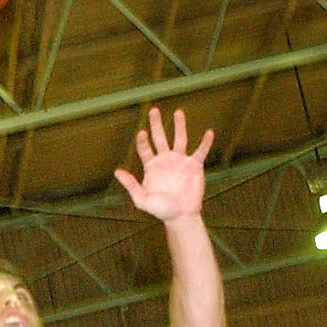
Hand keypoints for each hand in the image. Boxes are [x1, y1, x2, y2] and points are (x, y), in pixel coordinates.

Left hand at [114, 107, 213, 223]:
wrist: (181, 216)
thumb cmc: (160, 210)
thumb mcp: (142, 199)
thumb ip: (131, 185)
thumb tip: (117, 172)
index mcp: (152, 167)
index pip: (145, 149)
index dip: (142, 141)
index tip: (142, 133)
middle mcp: (166, 160)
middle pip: (160, 138)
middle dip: (156, 124)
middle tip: (153, 110)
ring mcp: (180, 161)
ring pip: (180, 139)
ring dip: (179, 126)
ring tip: (178, 112)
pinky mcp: (195, 165)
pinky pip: (201, 151)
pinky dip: (205, 143)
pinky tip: (209, 133)